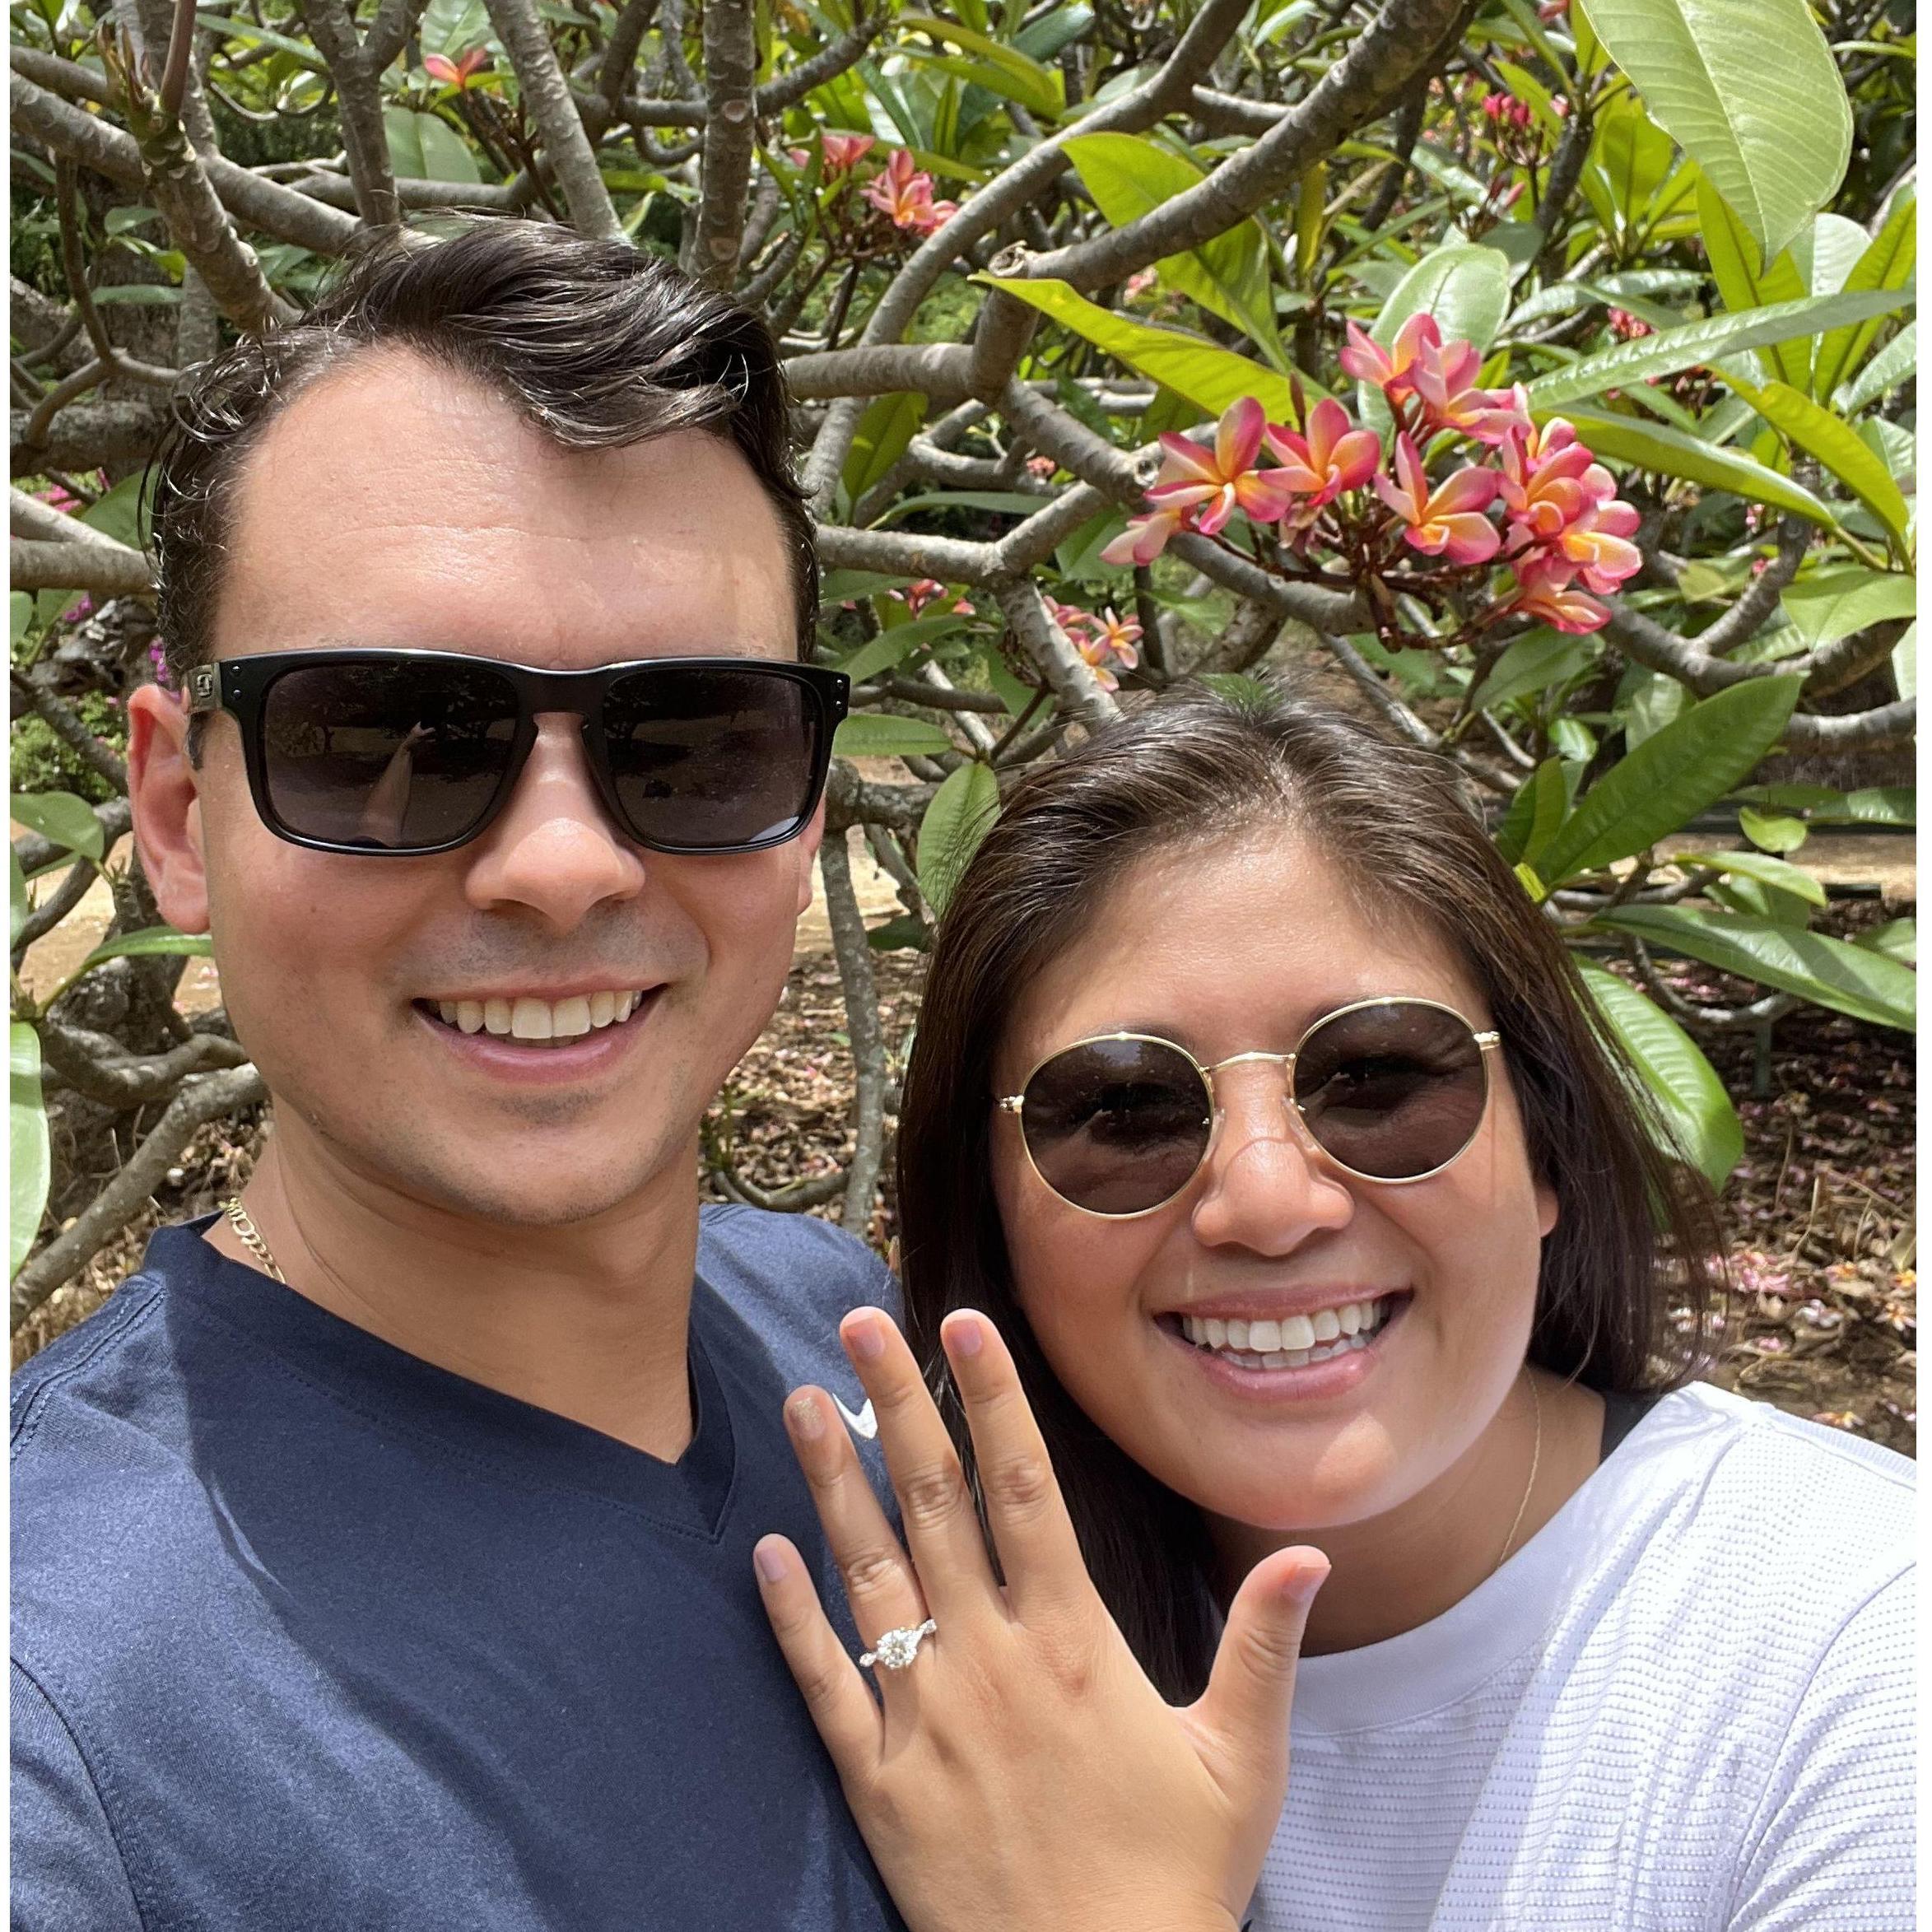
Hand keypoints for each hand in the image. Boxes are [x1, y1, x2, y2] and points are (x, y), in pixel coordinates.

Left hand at [753, 1306, 1327, 1931]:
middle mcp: (990, 1661)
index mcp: (1073, 1642)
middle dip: (896, 1402)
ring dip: (832, 1481)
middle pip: (933, 1502)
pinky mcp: (878, 1783)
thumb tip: (1309, 1552)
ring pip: (867, 1572)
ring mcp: (925, 1718)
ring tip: (799, 1399)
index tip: (963, 1323)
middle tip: (858, 1320)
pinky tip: (764, 1553)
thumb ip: (1263, 1646)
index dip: (992, 1398)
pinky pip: (824, 1684)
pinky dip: (790, 1616)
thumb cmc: (1176, 1881)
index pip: (1023, 1487)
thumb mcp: (1241, 1761)